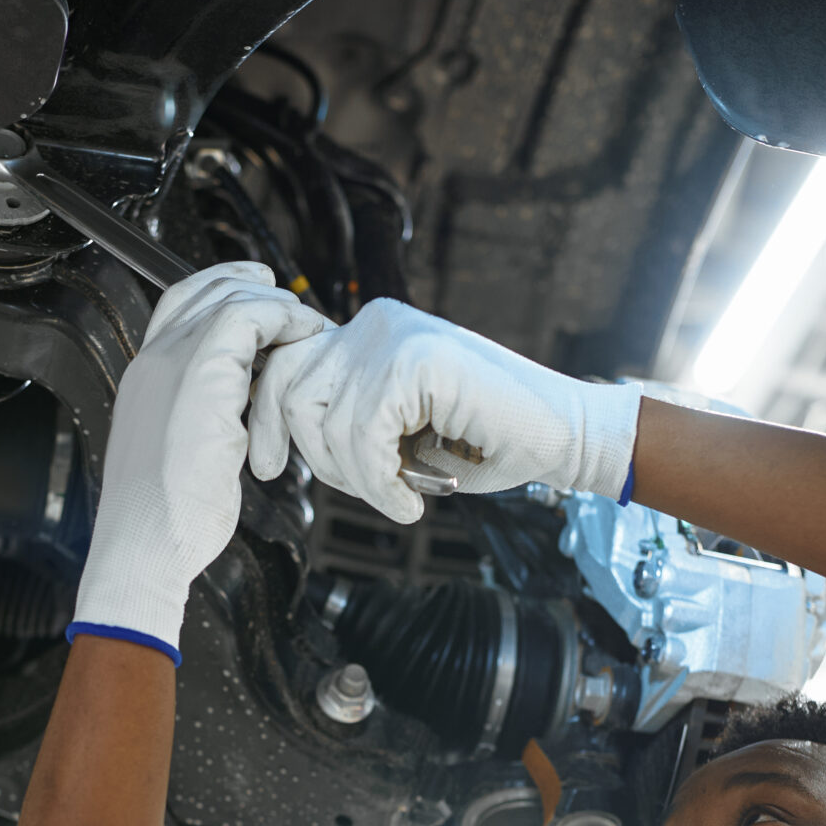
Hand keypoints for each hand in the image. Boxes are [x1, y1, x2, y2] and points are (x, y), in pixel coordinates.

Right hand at [73, 262, 327, 658]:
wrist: (145, 543)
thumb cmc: (165, 520)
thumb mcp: (183, 458)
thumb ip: (203, 423)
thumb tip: (235, 417)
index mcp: (144, 380)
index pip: (179, 306)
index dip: (222, 289)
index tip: (262, 295)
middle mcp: (152, 363)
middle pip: (203, 291)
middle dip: (255, 289)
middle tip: (296, 310)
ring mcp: (171, 364)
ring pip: (228, 297)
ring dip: (276, 307)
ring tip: (307, 328)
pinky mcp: (201, 373)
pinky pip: (249, 317)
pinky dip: (284, 319)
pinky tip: (304, 338)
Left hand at [247, 298, 643, 523]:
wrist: (561, 436)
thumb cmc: (484, 443)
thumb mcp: (397, 432)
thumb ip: (346, 422)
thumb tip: (280, 442)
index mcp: (367, 333)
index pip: (284, 366)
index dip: (265, 418)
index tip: (265, 466)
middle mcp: (375, 322)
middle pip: (290, 390)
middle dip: (314, 458)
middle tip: (364, 490)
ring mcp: (395, 335)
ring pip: (325, 422)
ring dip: (357, 480)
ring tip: (400, 498)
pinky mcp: (416, 360)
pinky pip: (363, 437)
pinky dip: (381, 485)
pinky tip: (411, 504)